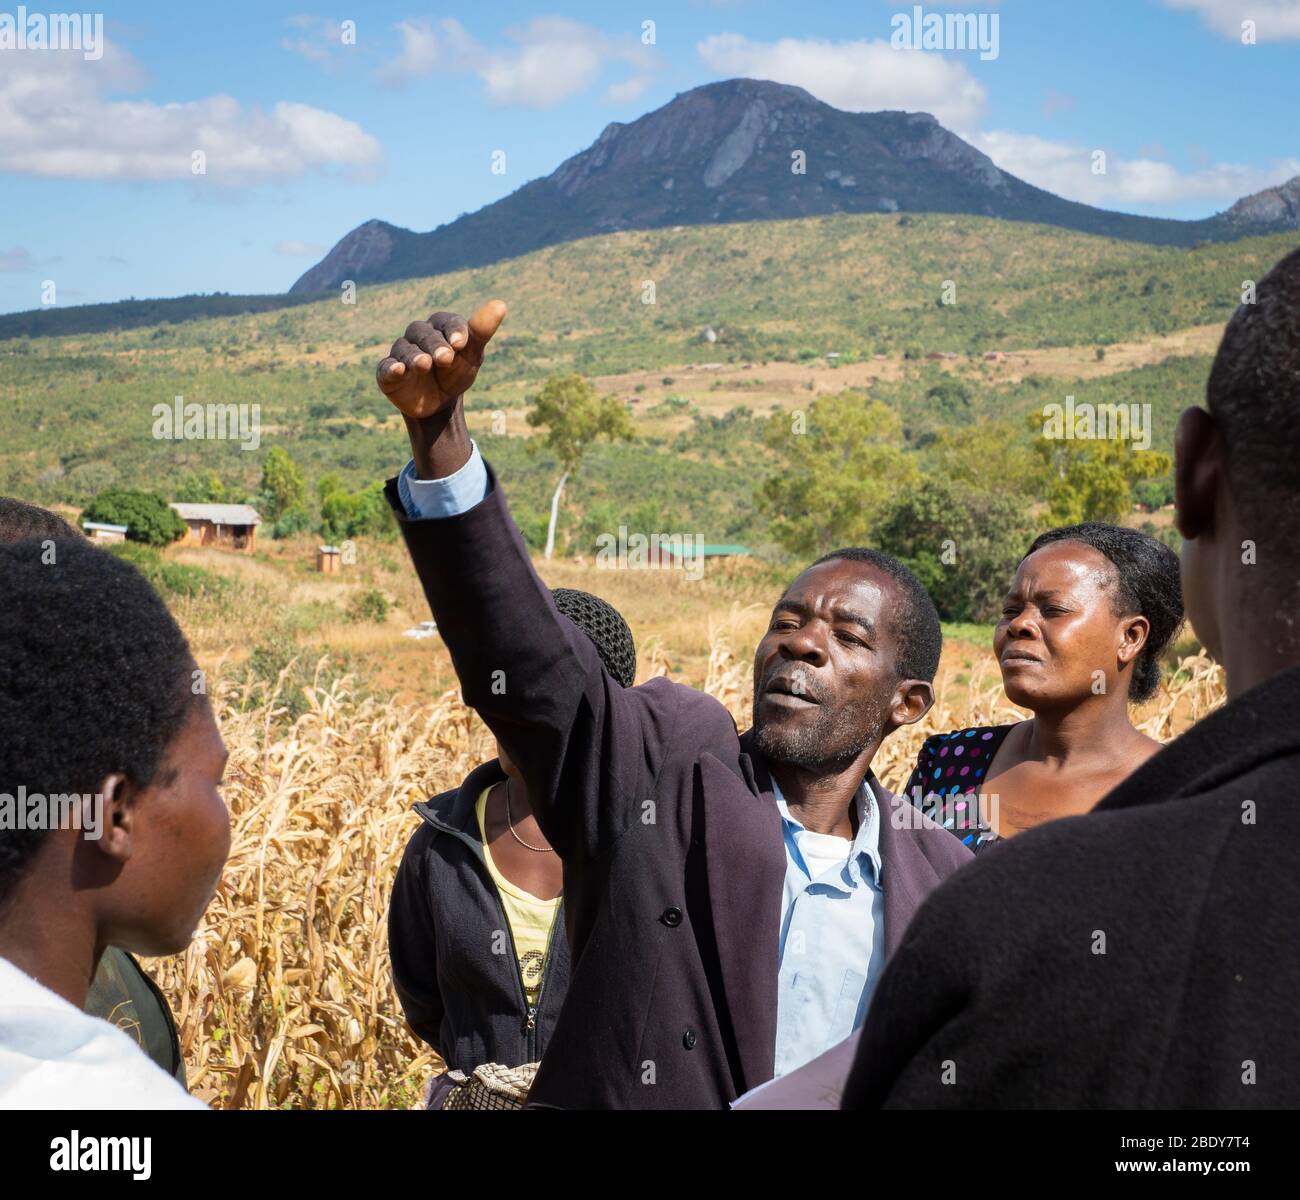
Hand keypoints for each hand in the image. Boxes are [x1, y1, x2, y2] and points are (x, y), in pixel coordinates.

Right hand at [375, 300, 506, 419]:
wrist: (440, 402)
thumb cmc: (457, 372)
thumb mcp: (472, 354)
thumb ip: (482, 331)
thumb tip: (501, 304)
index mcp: (439, 327)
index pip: (445, 321)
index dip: (453, 330)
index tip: (462, 342)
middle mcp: (418, 336)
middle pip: (423, 334)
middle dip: (435, 345)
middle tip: (446, 358)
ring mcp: (402, 353)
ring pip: (405, 349)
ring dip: (414, 356)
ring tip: (424, 364)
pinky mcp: (388, 373)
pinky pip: (386, 368)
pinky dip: (390, 368)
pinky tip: (398, 370)